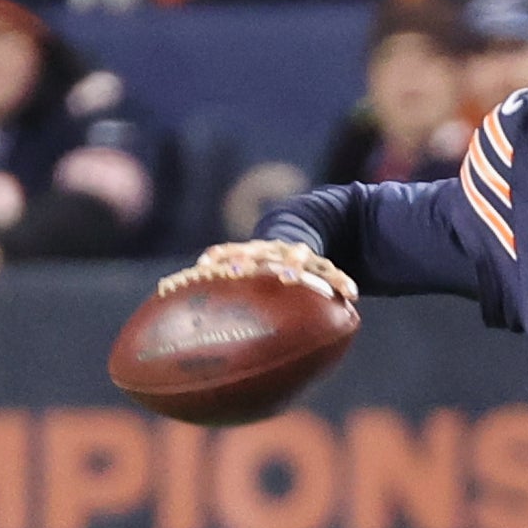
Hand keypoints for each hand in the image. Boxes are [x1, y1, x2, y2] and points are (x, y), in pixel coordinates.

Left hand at [156, 238, 355, 305]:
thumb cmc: (270, 261)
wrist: (311, 219)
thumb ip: (224, 284)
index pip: (226, 254)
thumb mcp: (249, 268)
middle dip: (243, 260)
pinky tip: (350, 295)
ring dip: (292, 266)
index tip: (197, 271)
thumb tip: (177, 308)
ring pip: (296, 256)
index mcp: (250, 253)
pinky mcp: (323, 261)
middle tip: (232, 271)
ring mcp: (297, 252)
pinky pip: (334, 272)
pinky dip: (340, 281)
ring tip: (291, 278)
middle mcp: (271, 250)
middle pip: (255, 252)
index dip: (214, 260)